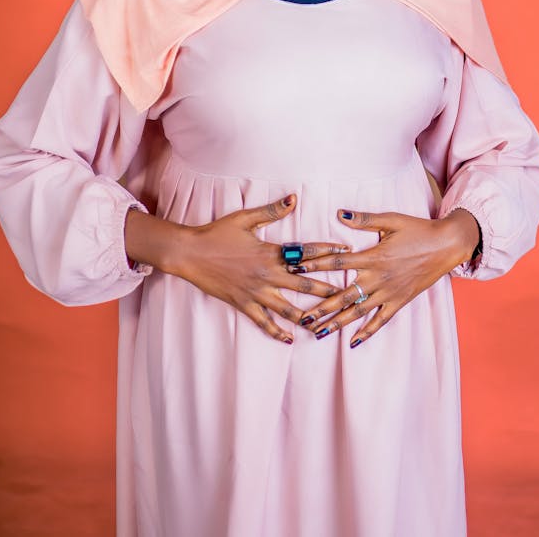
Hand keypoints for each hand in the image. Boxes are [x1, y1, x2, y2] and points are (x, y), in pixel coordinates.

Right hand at [158, 194, 348, 342]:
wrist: (190, 252)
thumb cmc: (217, 233)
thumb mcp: (245, 218)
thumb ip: (272, 211)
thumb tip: (293, 198)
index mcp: (270, 253)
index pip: (306, 252)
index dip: (328, 252)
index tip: (347, 253)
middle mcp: (267, 275)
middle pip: (304, 285)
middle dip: (328, 291)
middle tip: (348, 296)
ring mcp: (255, 292)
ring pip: (288, 308)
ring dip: (308, 317)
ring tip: (326, 325)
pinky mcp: (243, 304)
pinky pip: (263, 321)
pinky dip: (277, 331)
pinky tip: (289, 338)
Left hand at [290, 208, 479, 347]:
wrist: (446, 245)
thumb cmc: (418, 229)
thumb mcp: (391, 220)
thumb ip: (364, 220)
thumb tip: (340, 213)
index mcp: (373, 257)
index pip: (338, 261)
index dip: (316, 263)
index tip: (296, 268)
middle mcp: (378, 278)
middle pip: (344, 295)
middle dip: (321, 307)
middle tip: (301, 317)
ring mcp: (389, 292)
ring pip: (359, 311)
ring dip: (338, 322)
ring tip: (318, 332)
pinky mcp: (400, 301)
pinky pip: (381, 320)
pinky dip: (367, 331)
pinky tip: (354, 341)